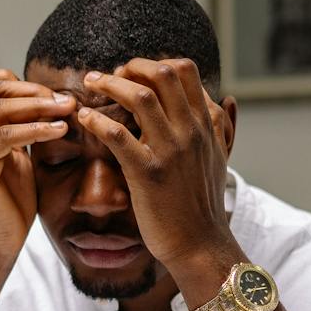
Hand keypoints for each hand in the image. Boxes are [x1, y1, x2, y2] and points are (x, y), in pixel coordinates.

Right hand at [0, 68, 74, 264]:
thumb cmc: (10, 206)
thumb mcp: (18, 158)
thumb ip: (21, 131)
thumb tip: (46, 102)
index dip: (16, 81)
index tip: (49, 95)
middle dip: (34, 91)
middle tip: (66, 101)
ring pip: (0, 109)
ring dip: (39, 106)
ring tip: (68, 111)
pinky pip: (7, 135)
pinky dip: (36, 130)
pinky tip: (59, 131)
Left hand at [75, 59, 237, 286]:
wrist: (201, 245)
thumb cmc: (203, 205)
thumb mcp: (221, 159)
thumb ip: (221, 127)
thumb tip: (227, 98)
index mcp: (205, 125)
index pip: (185, 72)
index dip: (155, 64)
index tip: (134, 75)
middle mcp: (191, 132)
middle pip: (163, 74)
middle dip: (132, 66)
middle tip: (109, 75)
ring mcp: (170, 151)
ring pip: (140, 96)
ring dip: (109, 84)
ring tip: (90, 84)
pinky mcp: (147, 173)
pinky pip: (118, 135)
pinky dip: (96, 120)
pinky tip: (83, 118)